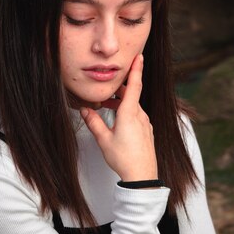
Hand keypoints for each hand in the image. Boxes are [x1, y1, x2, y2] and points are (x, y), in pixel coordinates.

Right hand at [80, 54, 157, 181]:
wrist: (142, 176)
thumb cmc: (124, 159)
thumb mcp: (104, 140)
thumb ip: (94, 122)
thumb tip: (86, 110)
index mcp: (130, 114)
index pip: (134, 86)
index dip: (136, 70)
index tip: (138, 57)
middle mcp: (140, 116)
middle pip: (131, 95)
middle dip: (118, 90)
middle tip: (105, 90)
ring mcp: (145, 124)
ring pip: (133, 106)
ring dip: (121, 103)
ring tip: (107, 107)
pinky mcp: (147, 131)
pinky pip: (137, 115)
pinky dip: (127, 112)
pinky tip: (118, 121)